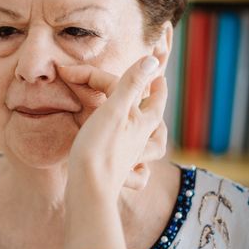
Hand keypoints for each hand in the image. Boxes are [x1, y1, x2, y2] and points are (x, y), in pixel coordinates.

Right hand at [57, 57, 166, 192]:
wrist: (89, 187)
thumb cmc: (99, 148)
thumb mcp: (114, 110)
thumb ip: (131, 84)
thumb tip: (152, 61)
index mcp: (142, 121)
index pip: (138, 89)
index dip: (125, 74)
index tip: (119, 63)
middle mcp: (142, 139)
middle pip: (155, 116)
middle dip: (156, 99)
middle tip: (158, 84)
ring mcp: (133, 158)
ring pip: (154, 145)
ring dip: (157, 133)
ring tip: (157, 127)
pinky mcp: (120, 174)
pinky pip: (138, 174)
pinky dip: (141, 170)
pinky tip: (140, 169)